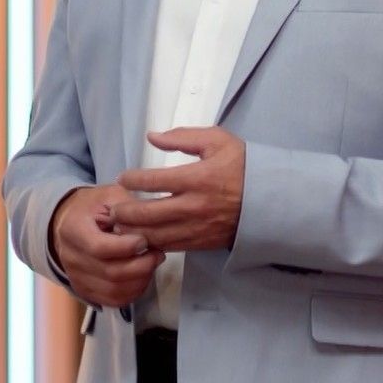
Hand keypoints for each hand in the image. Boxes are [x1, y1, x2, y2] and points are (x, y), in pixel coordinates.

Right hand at [49, 183, 163, 306]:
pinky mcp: (85, 290)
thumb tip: (147, 221)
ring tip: (152, 263)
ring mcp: (76, 277)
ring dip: (141, 279)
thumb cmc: (93, 206)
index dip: (126, 247)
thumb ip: (127, 205)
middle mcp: (71, 257)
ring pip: (114, 290)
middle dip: (141, 265)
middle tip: (158, 253)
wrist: (69, 222)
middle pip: (110, 273)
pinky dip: (133, 291)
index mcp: (73, 229)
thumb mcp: (109, 194)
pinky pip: (113, 300)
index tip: (144, 240)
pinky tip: (143, 276)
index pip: (99, 247)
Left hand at [111, 127, 247, 251]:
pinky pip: (169, 246)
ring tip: (120, 225)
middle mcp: (193, 206)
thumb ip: (183, 137)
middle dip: (123, 211)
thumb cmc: (242, 166)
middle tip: (112, 208)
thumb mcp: (218, 141)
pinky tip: (142, 236)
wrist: (270, 199)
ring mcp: (196, 227)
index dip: (132, 180)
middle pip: (146, 214)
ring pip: (154, 235)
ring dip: (132, 231)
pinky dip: (151, 243)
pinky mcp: (200, 242)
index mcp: (196, 178)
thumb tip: (152, 137)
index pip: (153, 181)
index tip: (123, 178)